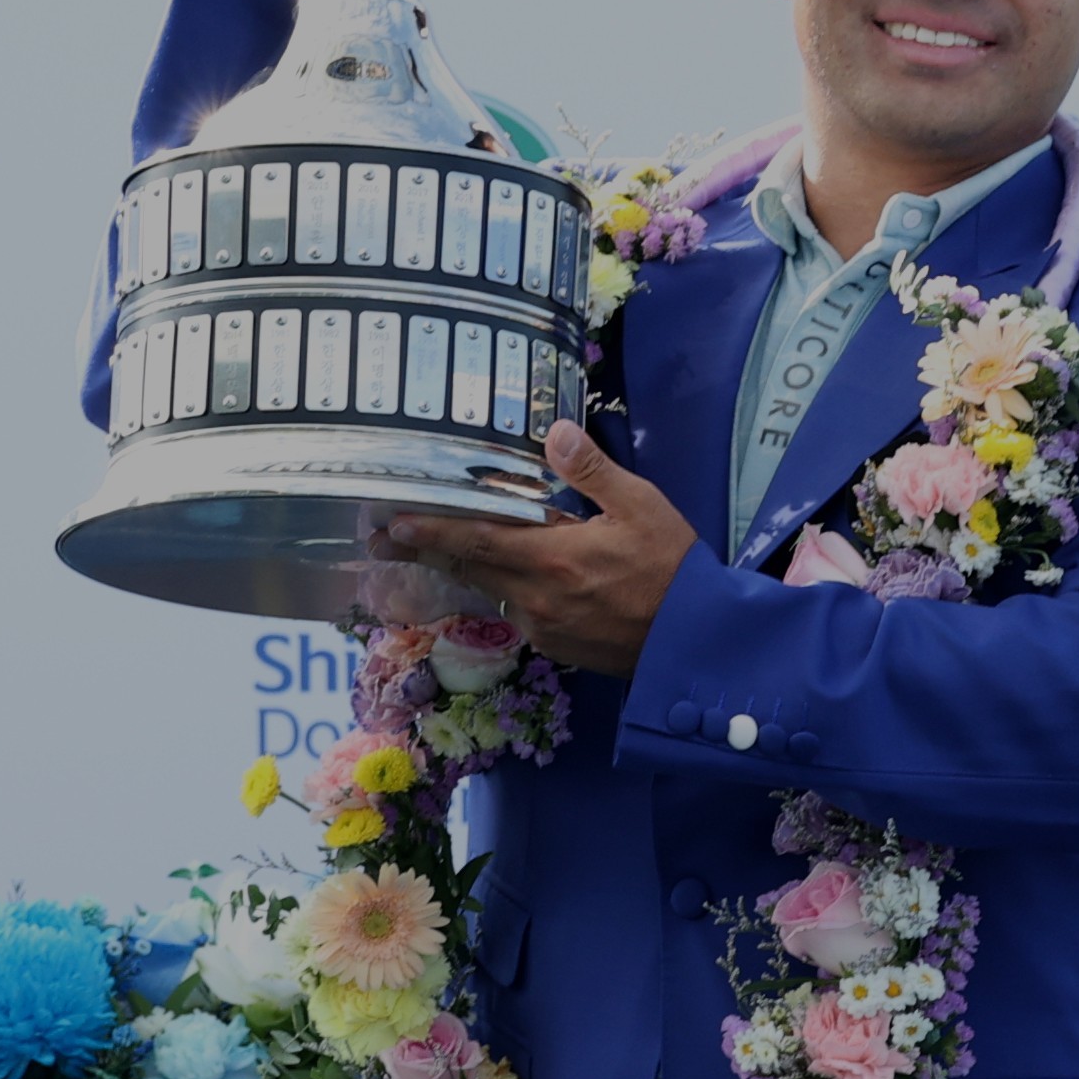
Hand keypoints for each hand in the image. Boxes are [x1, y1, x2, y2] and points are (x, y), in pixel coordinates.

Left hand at [375, 423, 695, 674]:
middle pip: (469, 568)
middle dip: (426, 550)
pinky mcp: (556, 646)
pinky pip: (517, 611)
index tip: (393, 522)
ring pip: (491, 590)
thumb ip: (592, 471)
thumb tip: (555, 432)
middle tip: (382, 539)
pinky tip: (504, 576)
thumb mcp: (641, 506)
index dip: (431, 530)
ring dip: (461, 569)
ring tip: (432, 550)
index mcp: (553, 559)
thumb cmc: (673, 568)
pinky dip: (501, 589)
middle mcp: (536, 597)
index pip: (477, 540)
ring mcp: (543, 627)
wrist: (696, 644)